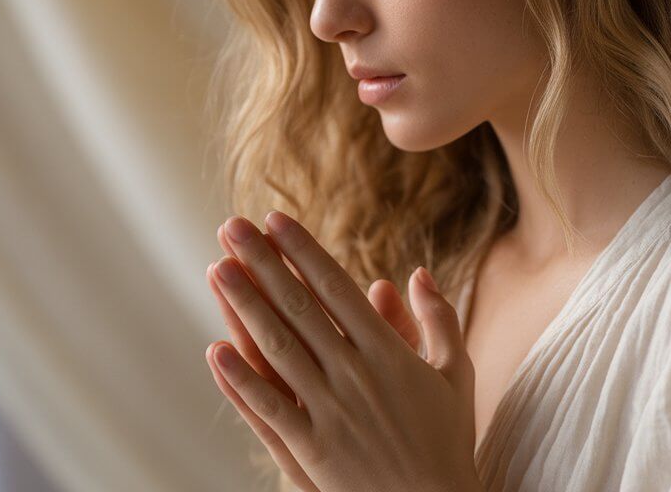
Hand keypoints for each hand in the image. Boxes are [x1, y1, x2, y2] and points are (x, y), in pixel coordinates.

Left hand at [203, 211, 481, 491]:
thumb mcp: (456, 373)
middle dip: (263, 263)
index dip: (303, 251)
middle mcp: (356, 373)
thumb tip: (415, 273)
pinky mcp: (314, 450)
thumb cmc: (448, 441)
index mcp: (389, 351)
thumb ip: (439, 319)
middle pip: (299, 307)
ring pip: (278, 348)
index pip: (335, 288)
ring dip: (244, 306)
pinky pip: (271, 409)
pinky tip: (215, 351)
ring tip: (217, 270)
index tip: (275, 220)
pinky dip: (242, 380)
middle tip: (230, 227)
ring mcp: (332, 411)